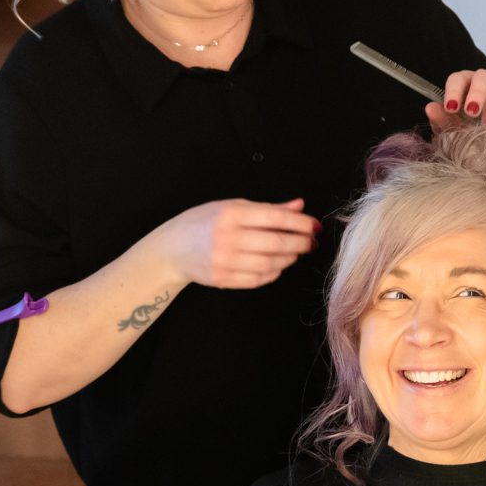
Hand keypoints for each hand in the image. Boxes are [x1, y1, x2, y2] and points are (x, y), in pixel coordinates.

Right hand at [156, 198, 319, 289]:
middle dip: (300, 243)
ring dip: (289, 259)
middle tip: (311, 242)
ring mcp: (224, 260)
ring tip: (295, 252)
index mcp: (230, 213)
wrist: (172, 248)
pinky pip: (258, 279)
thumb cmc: (203, 222)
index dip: (300, 223)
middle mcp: (227, 237)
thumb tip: (299, 206)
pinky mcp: (222, 279)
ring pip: (270, 263)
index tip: (314, 226)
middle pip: (276, 242)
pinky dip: (274, 272)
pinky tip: (278, 265)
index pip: (275, 218)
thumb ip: (267, 208)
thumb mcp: (232, 206)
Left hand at [428, 69, 485, 134]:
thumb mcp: (453, 127)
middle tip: (471, 114)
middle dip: (478, 96)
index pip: (458, 79)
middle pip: (484, 80)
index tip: (450, 109)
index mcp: (465, 83)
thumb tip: (430, 108)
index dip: (453, 91)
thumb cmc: (469, 129)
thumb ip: (441, 119)